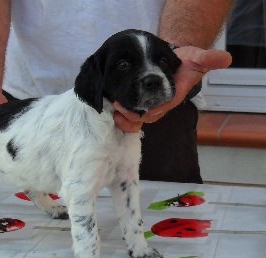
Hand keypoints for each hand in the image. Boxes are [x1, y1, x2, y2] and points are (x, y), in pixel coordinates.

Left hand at [113, 46, 231, 131]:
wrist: (174, 64)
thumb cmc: (186, 64)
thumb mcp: (198, 59)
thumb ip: (208, 59)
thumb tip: (226, 58)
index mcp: (173, 97)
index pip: (165, 107)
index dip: (156, 110)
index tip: (146, 111)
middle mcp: (161, 106)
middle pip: (147, 117)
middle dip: (134, 115)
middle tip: (120, 108)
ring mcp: (150, 108)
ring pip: (137, 120)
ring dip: (125, 118)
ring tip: (115, 110)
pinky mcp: (140, 106)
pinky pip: (131, 118)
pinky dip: (122, 118)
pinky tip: (112, 109)